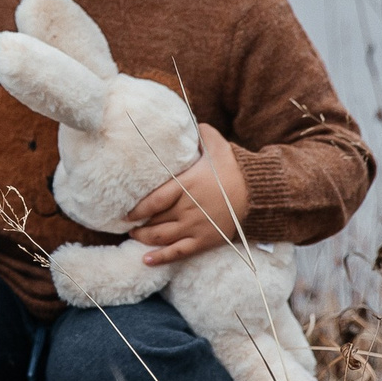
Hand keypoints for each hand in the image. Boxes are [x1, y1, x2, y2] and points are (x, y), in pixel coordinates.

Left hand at [127, 123, 248, 265]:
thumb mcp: (216, 144)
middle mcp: (188, 208)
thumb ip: (199, 133)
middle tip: (125, 225)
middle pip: (155, 221)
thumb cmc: (233, 167)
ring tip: (134, 237)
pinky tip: (146, 260)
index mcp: (187, 185)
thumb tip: (189, 120)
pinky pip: (179, 252)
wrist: (256, 192)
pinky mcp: (205, 240)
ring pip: (162, 237)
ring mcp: (196, 226)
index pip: (154, 200)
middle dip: (137, 225)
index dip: (137, 209)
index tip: (126, 212)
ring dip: (144, 239)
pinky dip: (161, 258)